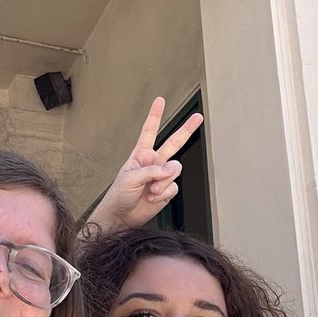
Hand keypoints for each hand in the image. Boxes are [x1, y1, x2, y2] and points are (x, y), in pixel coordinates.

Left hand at [85, 98, 202, 232]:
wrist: (121, 216)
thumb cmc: (119, 195)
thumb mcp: (130, 178)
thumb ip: (151, 171)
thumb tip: (171, 170)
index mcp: (141, 154)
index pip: (149, 131)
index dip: (155, 115)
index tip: (160, 100)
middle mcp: (154, 162)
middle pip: (174, 143)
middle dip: (186, 129)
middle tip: (198, 117)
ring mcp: (162, 176)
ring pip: (175, 170)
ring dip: (163, 181)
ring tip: (150, 190)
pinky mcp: (167, 189)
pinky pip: (173, 187)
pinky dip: (163, 193)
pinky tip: (153, 198)